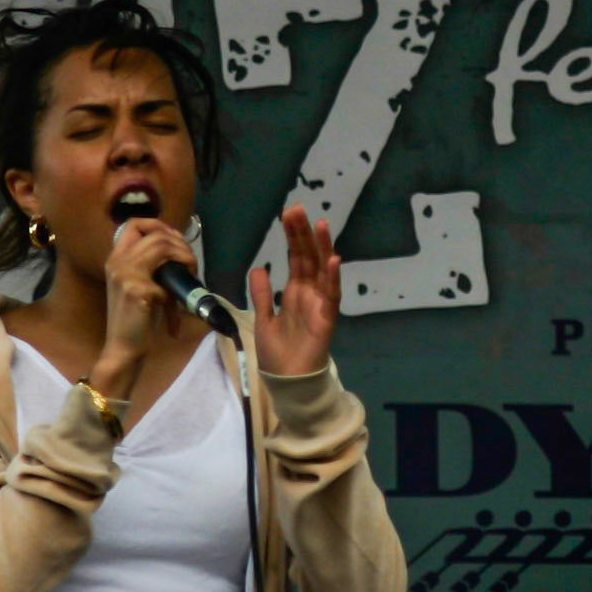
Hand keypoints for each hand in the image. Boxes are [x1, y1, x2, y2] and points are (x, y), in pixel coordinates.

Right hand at [91, 216, 199, 395]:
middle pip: (157, 234)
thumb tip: (179, 251)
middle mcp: (117, 261)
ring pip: (163, 247)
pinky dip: (176, 296)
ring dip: (184, 258)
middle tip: (191, 265)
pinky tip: (176, 315)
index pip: (135, 223)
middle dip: (181, 245)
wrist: (123, 348)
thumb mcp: (138, 286)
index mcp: (116, 259)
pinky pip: (167, 282)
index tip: (175, 241)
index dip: (159, 226)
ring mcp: (125, 274)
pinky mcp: (138, 290)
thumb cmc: (135, 320)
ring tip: (191, 276)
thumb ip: (150, 266)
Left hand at [248, 205, 338, 375]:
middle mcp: (309, 294)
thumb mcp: (263, 319)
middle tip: (297, 209)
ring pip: (323, 271)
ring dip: (323, 248)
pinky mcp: (326, 319)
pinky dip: (333, 278)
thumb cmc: (278, 354)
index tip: (288, 214)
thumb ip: (262, 295)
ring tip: (320, 224)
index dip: (292, 237)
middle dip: (303, 234)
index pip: (295, 258)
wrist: (286, 382)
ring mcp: (319, 305)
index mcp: (294, 292)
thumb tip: (258, 268)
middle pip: (308, 258)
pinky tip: (333, 259)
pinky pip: (331, 296)